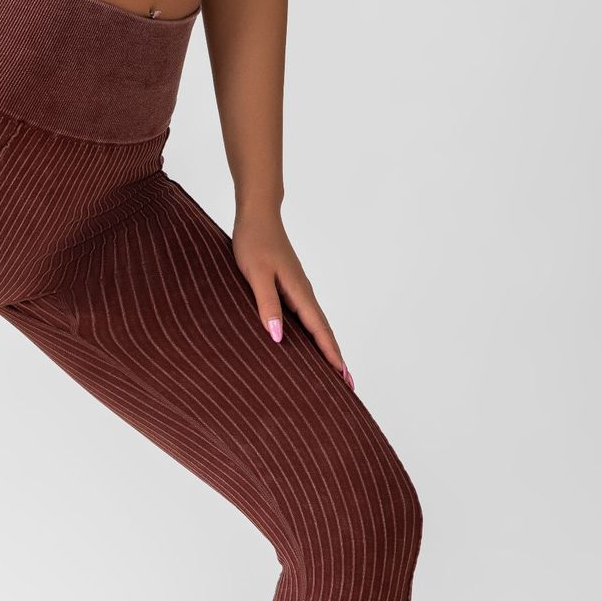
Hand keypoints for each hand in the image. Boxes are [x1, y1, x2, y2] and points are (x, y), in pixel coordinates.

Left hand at [231, 207, 355, 390]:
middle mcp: (303, 293)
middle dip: (335, 358)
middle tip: (348, 384)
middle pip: (324, 331)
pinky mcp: (290, 287)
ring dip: (325, 347)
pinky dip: (312, 334)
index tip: (344, 377)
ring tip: (332, 370)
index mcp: (299, 292)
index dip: (331, 355)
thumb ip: (267, 304)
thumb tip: (279, 337)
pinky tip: (306, 343)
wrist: (257, 216)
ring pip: (315, 325)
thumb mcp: (256, 275)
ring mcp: (298, 290)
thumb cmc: (253, 243)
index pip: (320, 330)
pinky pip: (305, 317)